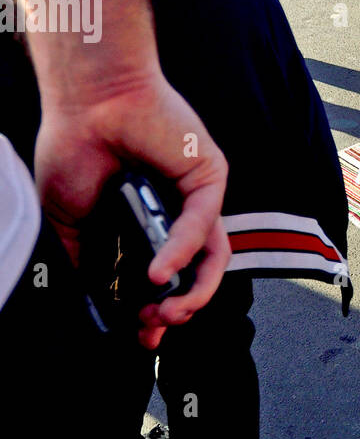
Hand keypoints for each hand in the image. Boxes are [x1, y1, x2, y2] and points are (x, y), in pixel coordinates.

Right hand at [33, 73, 229, 349]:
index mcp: (146, 227)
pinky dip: (182, 251)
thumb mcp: (69, 218)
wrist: (86, 100)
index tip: (143, 338)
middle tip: (154, 329)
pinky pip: (204, 224)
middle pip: (193, 276)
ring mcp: (195, 199)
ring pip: (211, 258)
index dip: (155, 313)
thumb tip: (93, 302)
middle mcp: (176, 216)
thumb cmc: (76, 145)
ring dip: (192, 291)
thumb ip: (84, 259)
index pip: (164, 280)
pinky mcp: (208, 178)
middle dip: (176, 311)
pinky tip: (161, 272)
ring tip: (167, 310)